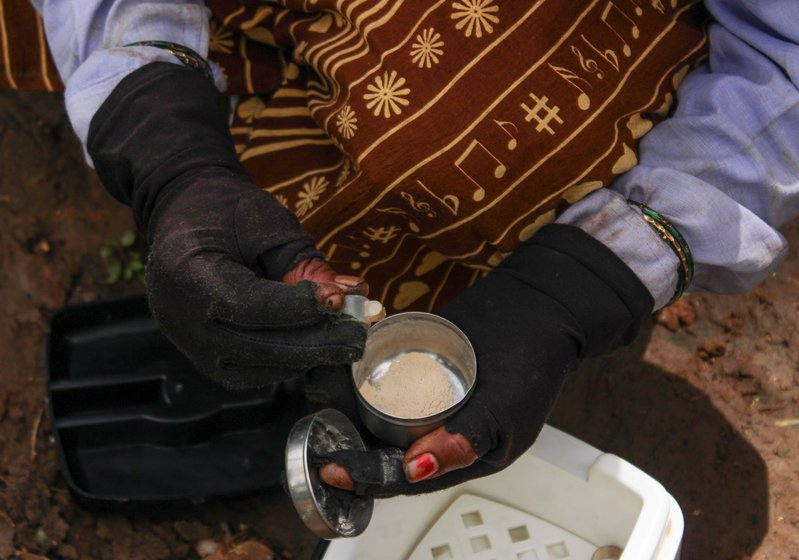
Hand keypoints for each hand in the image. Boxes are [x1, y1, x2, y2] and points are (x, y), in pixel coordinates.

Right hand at [87, 62, 367, 387]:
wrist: (182, 220)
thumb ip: (300, 259)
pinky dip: (289, 362)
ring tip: (344, 338)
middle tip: (357, 333)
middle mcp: (185, 321)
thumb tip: (347, 293)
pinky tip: (316, 344)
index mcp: (191, 277)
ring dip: (308, 355)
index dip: (296, 308)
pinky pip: (254, 373)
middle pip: (258, 346)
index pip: (249, 306)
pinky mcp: (208, 359)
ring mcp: (194, 346)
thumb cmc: (223, 213)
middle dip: (316, 341)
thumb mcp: (261, 220)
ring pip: (260, 367)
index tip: (336, 300)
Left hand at [318, 224, 653, 496]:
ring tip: (321, 396)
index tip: (332, 469)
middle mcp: (437, 431)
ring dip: (348, 410)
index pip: (403, 478)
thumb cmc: (533, 365)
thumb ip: (464, 440)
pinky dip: (361, 380)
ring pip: (377, 415)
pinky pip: (385, 382)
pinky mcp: (419, 369)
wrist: (539, 305)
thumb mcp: (505, 411)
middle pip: (383, 448)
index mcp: (458, 457)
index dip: (366, 477)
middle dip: (348, 442)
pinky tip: (339, 370)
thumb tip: (416, 469)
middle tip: (317, 430)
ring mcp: (427, 400)